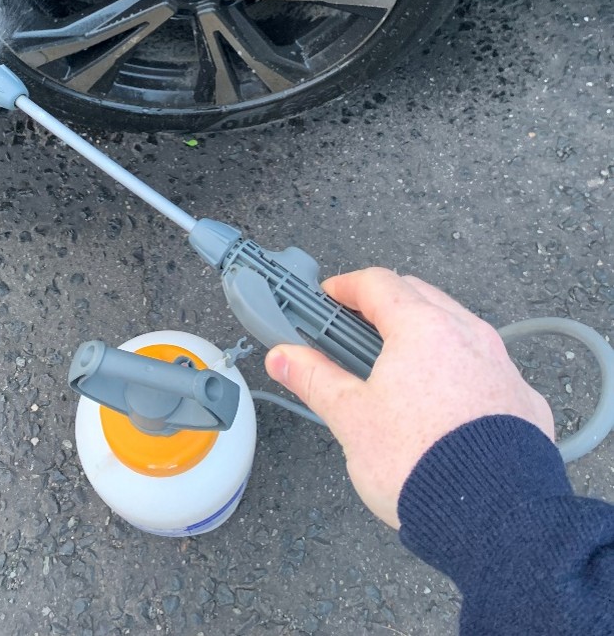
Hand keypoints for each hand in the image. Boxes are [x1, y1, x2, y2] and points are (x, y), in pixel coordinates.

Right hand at [265, 268, 553, 528]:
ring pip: (457, 327)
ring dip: (424, 332)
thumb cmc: (421, 463)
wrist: (495, 521)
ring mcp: (501, 365)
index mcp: (422, 328)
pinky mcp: (523, 399)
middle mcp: (468, 335)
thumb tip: (282, 357)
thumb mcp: (351, 418)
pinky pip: (485, 365)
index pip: (377, 284)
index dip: (346, 286)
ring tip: (397, 366)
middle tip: (355, 328)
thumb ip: (314, 378)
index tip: (329, 297)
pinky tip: (442, 401)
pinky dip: (458, 367)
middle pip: (419, 296)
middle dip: (384, 303)